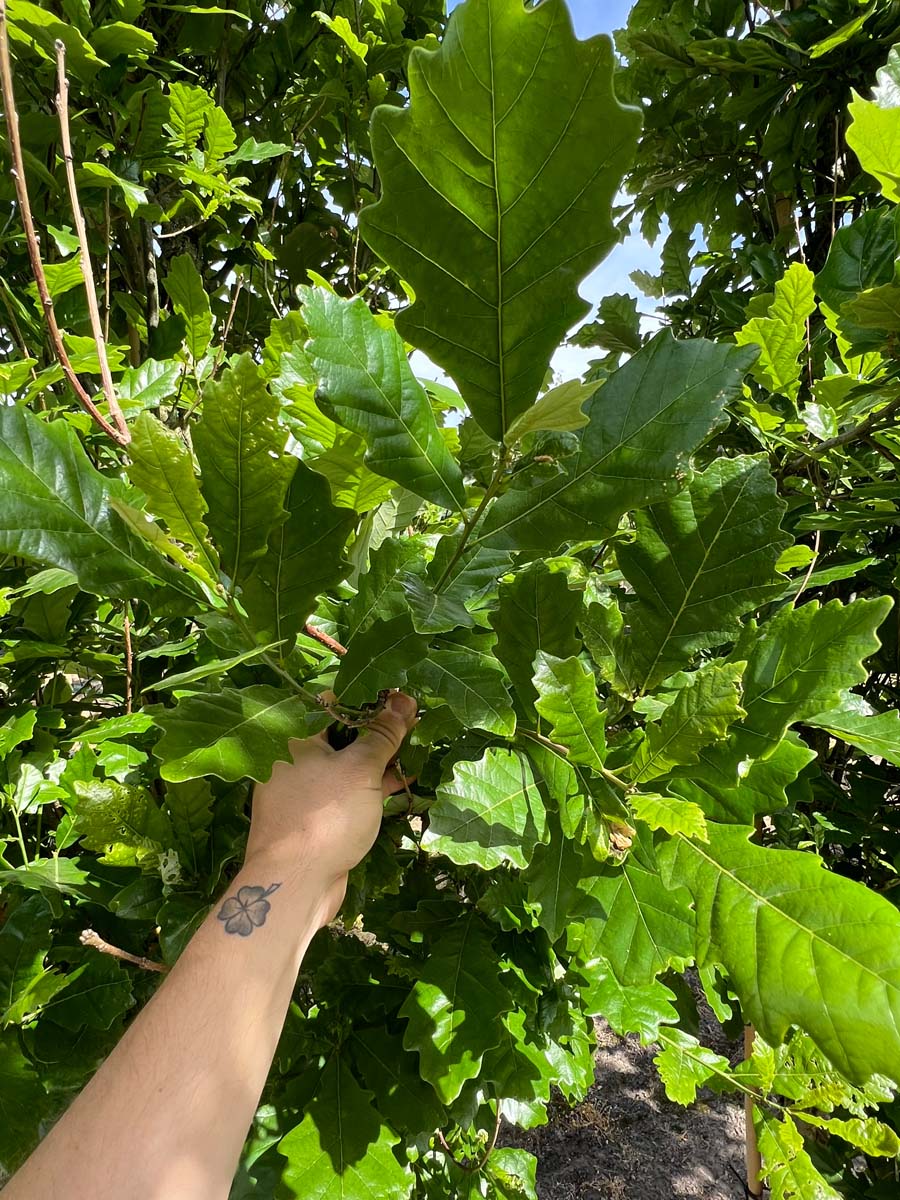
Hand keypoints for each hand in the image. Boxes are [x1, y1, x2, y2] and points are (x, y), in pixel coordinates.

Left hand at [242, 691, 417, 921]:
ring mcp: (306, 792)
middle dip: (379, 730)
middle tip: (415, 720)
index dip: (370, 699)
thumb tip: (403, 701)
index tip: (402, 696)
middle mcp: (295, 761)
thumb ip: (383, 734)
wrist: (296, 884)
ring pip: (348, 767)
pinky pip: (348, 793)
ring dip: (380, 760)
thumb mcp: (361, 768)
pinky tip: (405, 782)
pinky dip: (373, 788)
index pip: (334, 704)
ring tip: (418, 748)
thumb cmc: (326, 815)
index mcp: (294, 739)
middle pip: (343, 735)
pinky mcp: (318, 818)